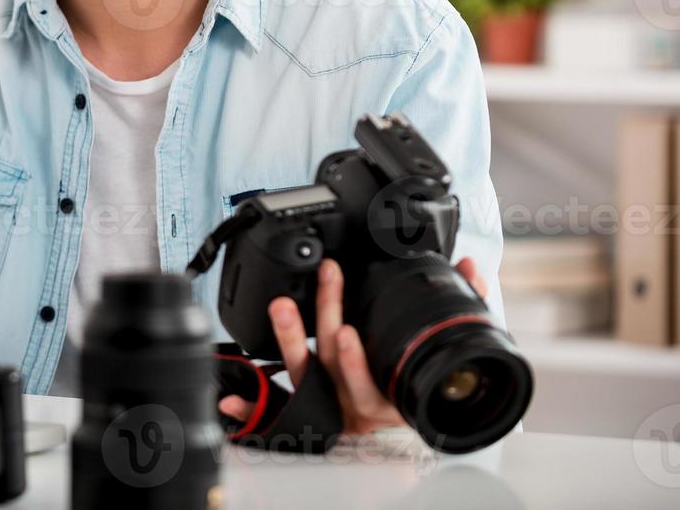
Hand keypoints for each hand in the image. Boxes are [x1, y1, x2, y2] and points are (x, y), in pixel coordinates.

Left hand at [218, 257, 488, 437]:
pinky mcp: (306, 405)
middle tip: (317, 285)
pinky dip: (250, 410)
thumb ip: (466, 313)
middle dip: (322, 323)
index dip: (356, 362)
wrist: (401, 433)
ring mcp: (327, 404)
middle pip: (331, 367)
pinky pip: (275, 408)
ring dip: (289, 340)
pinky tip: (229, 406)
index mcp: (385, 400)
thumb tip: (472, 269)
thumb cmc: (418, 388)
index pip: (368, 383)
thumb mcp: (440, 359)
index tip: (348, 331)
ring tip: (281, 306)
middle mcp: (352, 405)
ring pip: (302, 376)